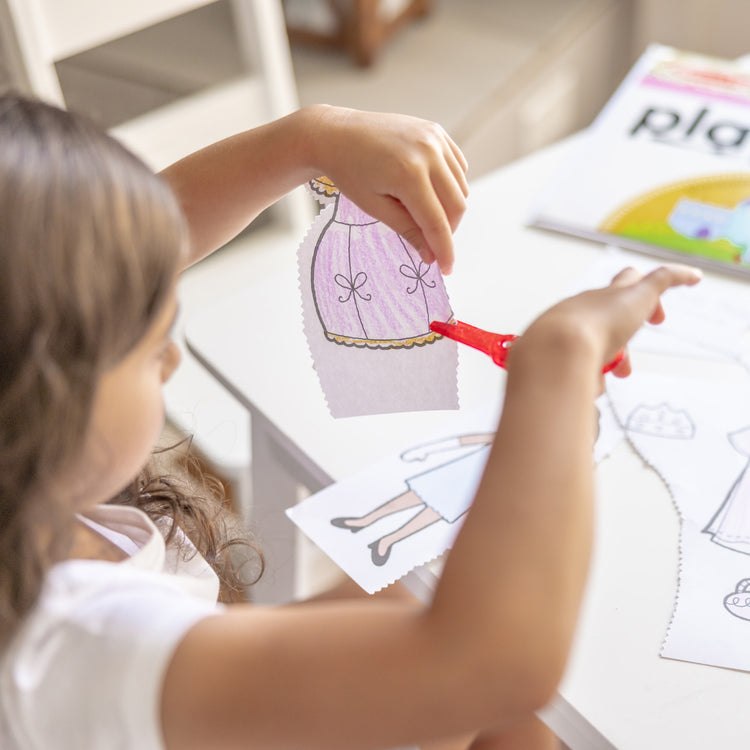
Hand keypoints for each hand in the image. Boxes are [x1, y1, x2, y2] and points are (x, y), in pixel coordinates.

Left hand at [306, 106, 468, 273]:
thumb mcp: (375, 208)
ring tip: (421, 212)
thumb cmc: (350, 172)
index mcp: (408, 173)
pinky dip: (451, 186)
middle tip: (431, 242)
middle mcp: (427, 152)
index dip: (444, 249)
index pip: (436, 221)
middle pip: (457, 205)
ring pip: (461, 187)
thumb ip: (407, 230)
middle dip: (448, 230)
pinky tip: (430, 191)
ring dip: (450, 209)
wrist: (338, 134)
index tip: (446, 269)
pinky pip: (458, 167)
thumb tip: (431, 256)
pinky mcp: (437, 131)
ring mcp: (435, 138)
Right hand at [512, 264, 702, 379]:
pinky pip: (662, 277)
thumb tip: (587, 396)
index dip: (598, 338)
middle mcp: (585, 304)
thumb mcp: (555, 375)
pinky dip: (679, 276)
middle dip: (619, 319)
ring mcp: (612, 297)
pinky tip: (694, 278)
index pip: (585, 320)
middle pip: (607, 298)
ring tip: (656, 319)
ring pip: (632, 285)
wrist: (555, 348)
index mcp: (563, 320)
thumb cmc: (548, 364)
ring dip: (645, 306)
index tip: (605, 364)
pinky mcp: (640, 293)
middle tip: (627, 342)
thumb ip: (573, 381)